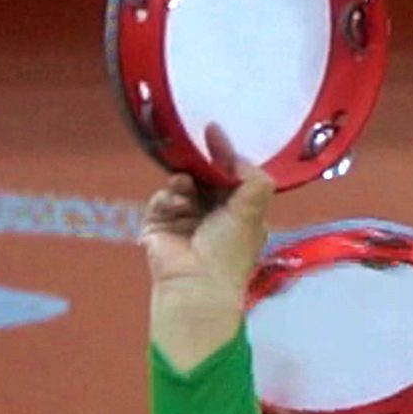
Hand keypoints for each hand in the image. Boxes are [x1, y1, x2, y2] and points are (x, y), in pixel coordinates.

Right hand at [137, 171, 264, 370]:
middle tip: (195, 154)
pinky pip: (160, 200)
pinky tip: (174, 202)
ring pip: (180, 186)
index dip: (224, 154)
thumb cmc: (229, 250)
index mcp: (239, 214)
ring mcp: (184, 220)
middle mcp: (212, 215)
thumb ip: (253, 180)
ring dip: (182, 183)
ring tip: (185, 187)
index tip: (213, 131)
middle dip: (199, 166)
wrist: (196, 283)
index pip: (230, 177)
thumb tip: (238, 156)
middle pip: (202, 178)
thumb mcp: (252, 212)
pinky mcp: (158, 226)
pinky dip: (167, 198)